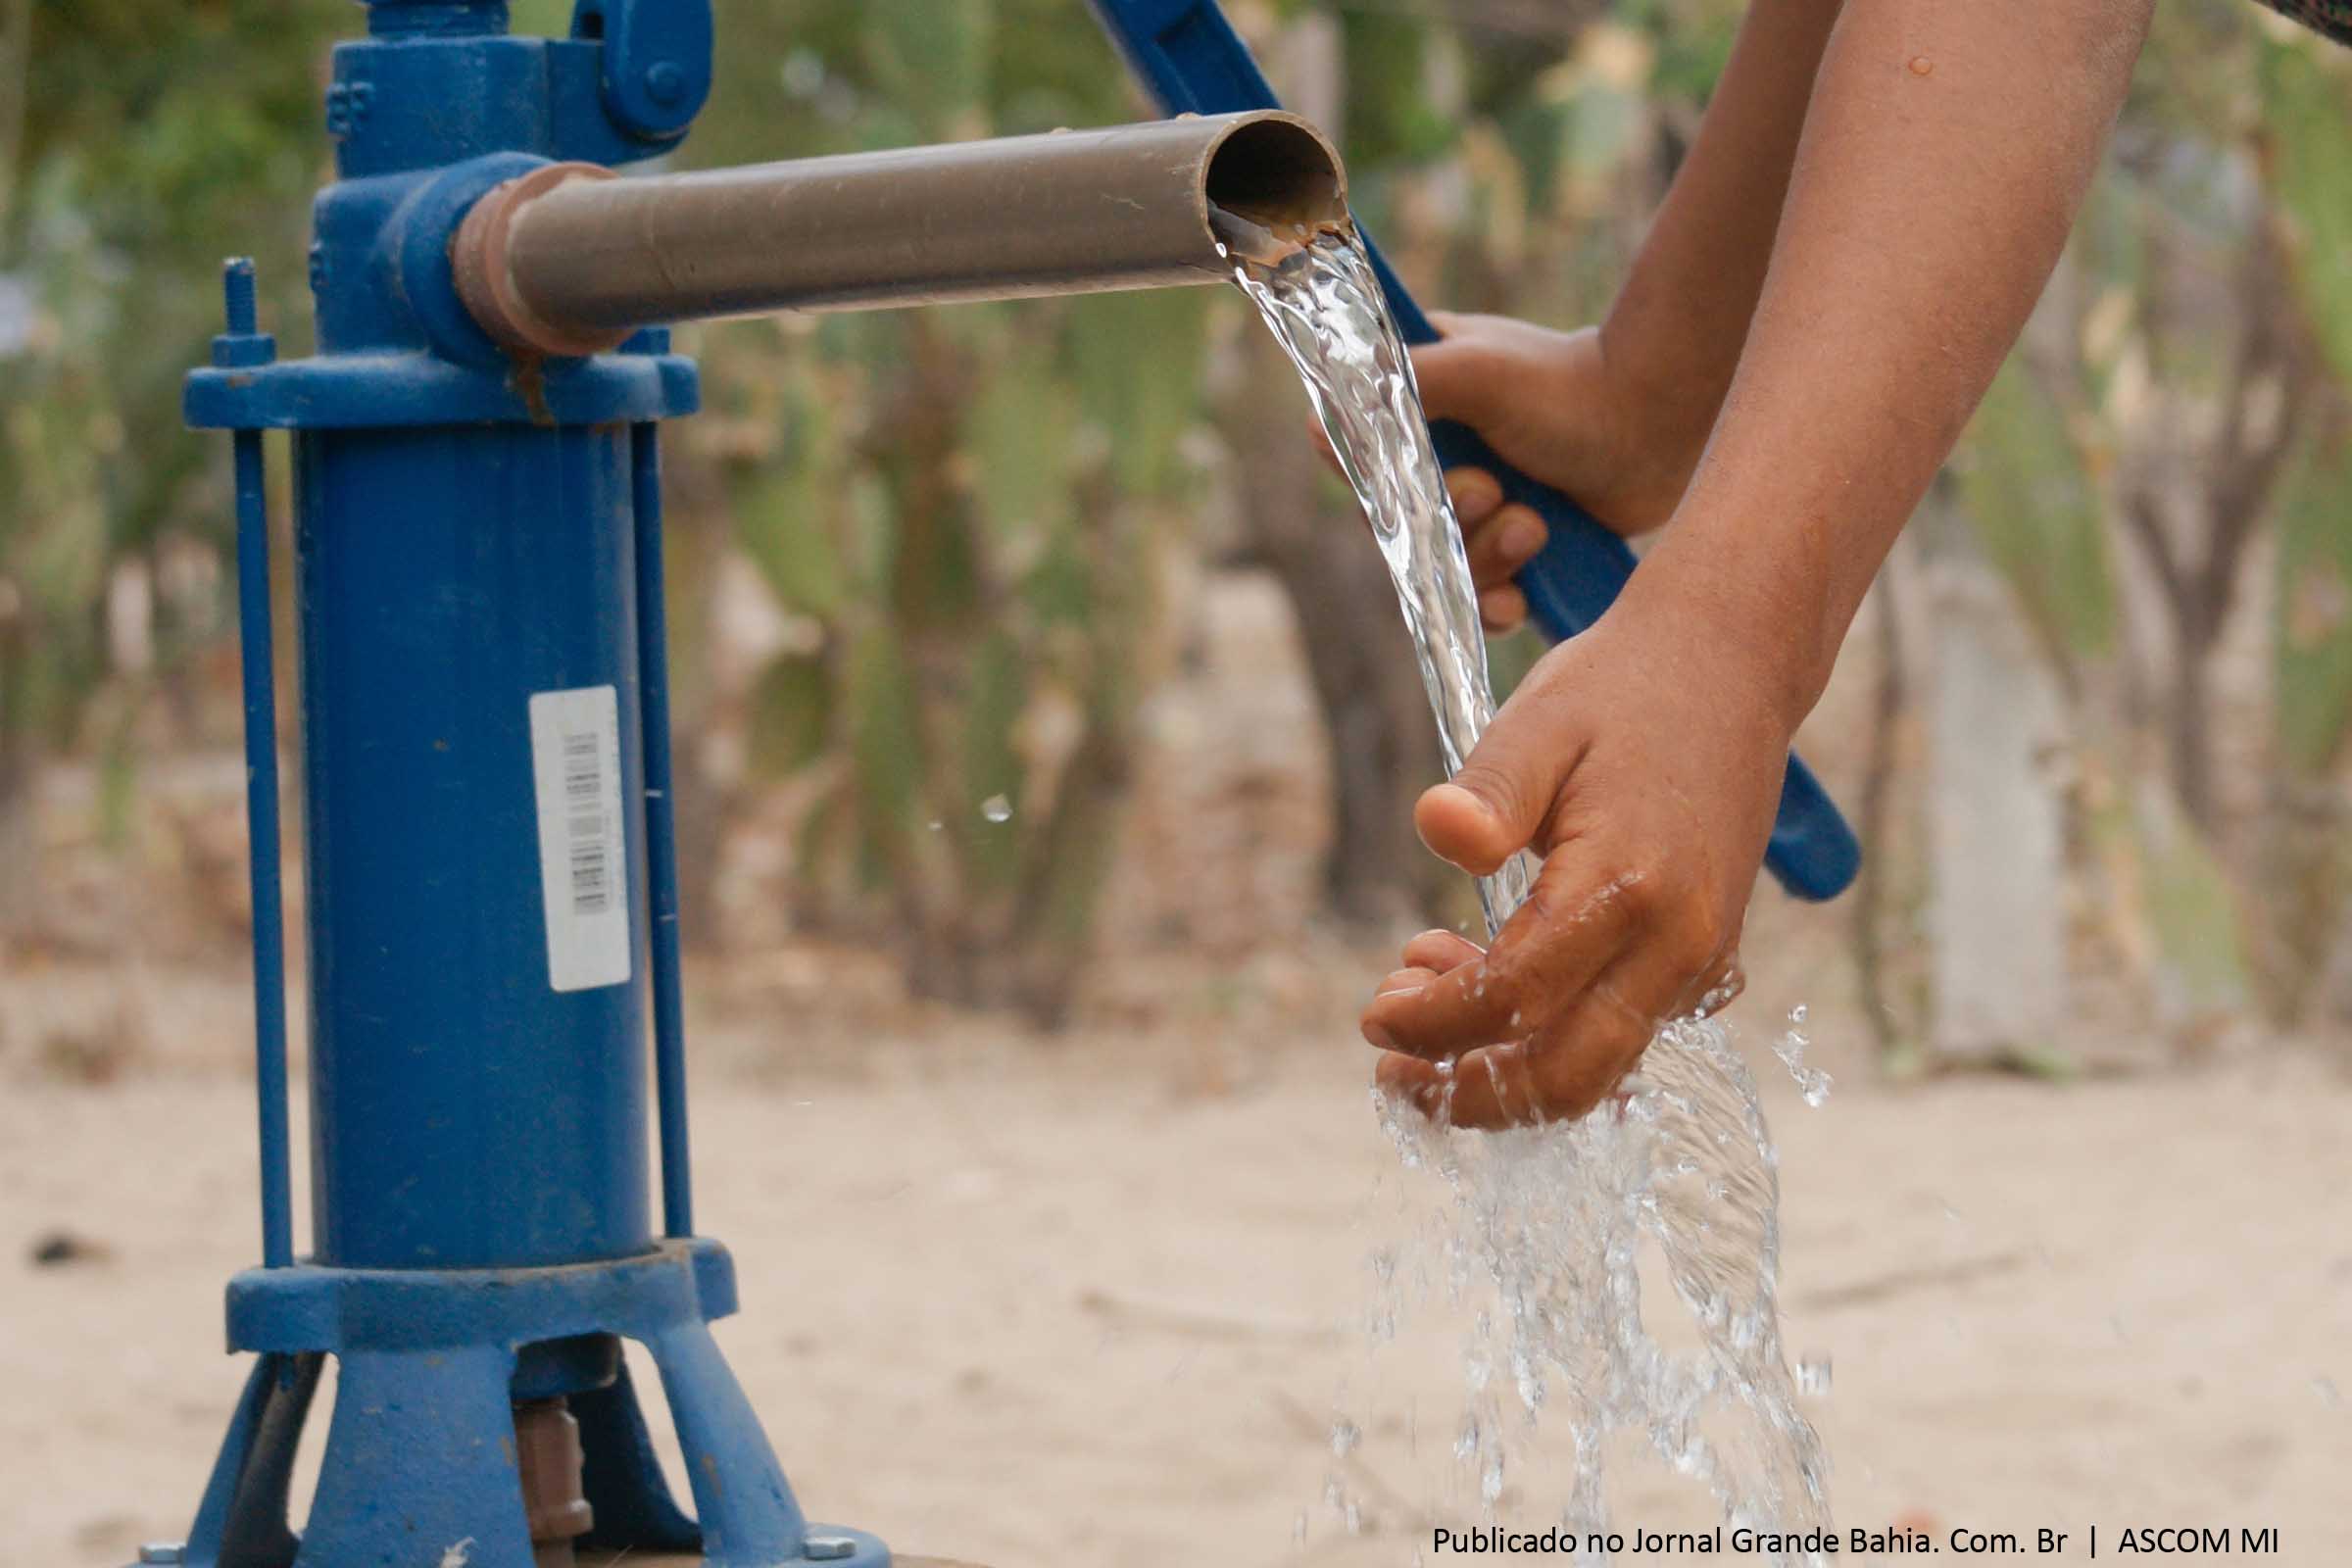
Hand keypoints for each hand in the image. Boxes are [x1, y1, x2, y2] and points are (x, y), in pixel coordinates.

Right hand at [1328, 315, 1709, 634]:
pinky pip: (1481, 600)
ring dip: (1483, 559)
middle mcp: (1441, 459)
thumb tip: (1320, 420)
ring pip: (1440, 568)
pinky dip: (1497, 603)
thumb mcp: (1477, 369)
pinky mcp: (1517, 552)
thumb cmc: (1570, 384)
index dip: (1373, 482)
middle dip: (1445, 520)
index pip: (1356, 457)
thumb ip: (1400, 385)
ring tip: (1535, 527)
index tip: (1406, 482)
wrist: (1659, 425)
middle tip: (1493, 491)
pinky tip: (1520, 594)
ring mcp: (1479, 510)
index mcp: (1418, 403)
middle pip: (1398, 525)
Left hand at [1361, 587, 1794, 1128]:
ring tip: (1422, 997)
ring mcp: (1698, 962)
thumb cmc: (1624, 690)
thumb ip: (1489, 790)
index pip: (1515, 1001)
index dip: (1434, 1025)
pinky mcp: (1702, 963)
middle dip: (1466, 1090)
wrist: (1732, 668)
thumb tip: (1437, 832)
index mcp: (1629, 886)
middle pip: (1563, 1078)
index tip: (1374, 1012)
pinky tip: (1486, 979)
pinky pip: (1620, 1039)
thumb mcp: (1540, 720)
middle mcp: (1677, 944)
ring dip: (1500, 1068)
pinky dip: (1547, 1040)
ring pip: (1595, 1074)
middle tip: (1388, 1058)